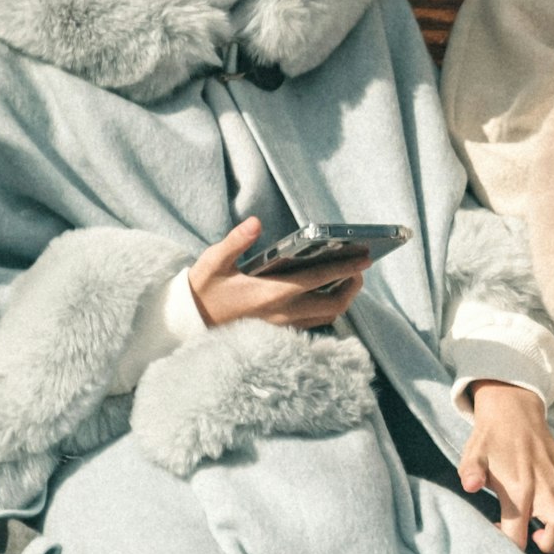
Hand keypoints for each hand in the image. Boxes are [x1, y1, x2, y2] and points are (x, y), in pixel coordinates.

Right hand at [188, 220, 364, 330]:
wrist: (190, 322)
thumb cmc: (204, 289)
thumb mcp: (214, 261)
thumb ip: (236, 241)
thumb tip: (255, 222)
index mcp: (271, 293)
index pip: (318, 279)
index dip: (345, 268)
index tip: (364, 258)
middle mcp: (283, 312)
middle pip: (333, 305)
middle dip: (352, 287)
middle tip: (360, 268)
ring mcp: (282, 324)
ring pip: (326, 317)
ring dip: (343, 299)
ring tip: (349, 278)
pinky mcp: (279, 330)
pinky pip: (313, 322)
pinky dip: (327, 308)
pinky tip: (326, 291)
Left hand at [456, 381, 553, 553]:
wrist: (512, 410)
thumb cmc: (489, 439)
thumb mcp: (473, 455)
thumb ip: (471, 473)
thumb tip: (470, 486)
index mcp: (517, 488)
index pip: (518, 533)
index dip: (510, 547)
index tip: (501, 534)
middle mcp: (543, 486)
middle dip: (551, 544)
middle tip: (533, 536)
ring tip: (553, 527)